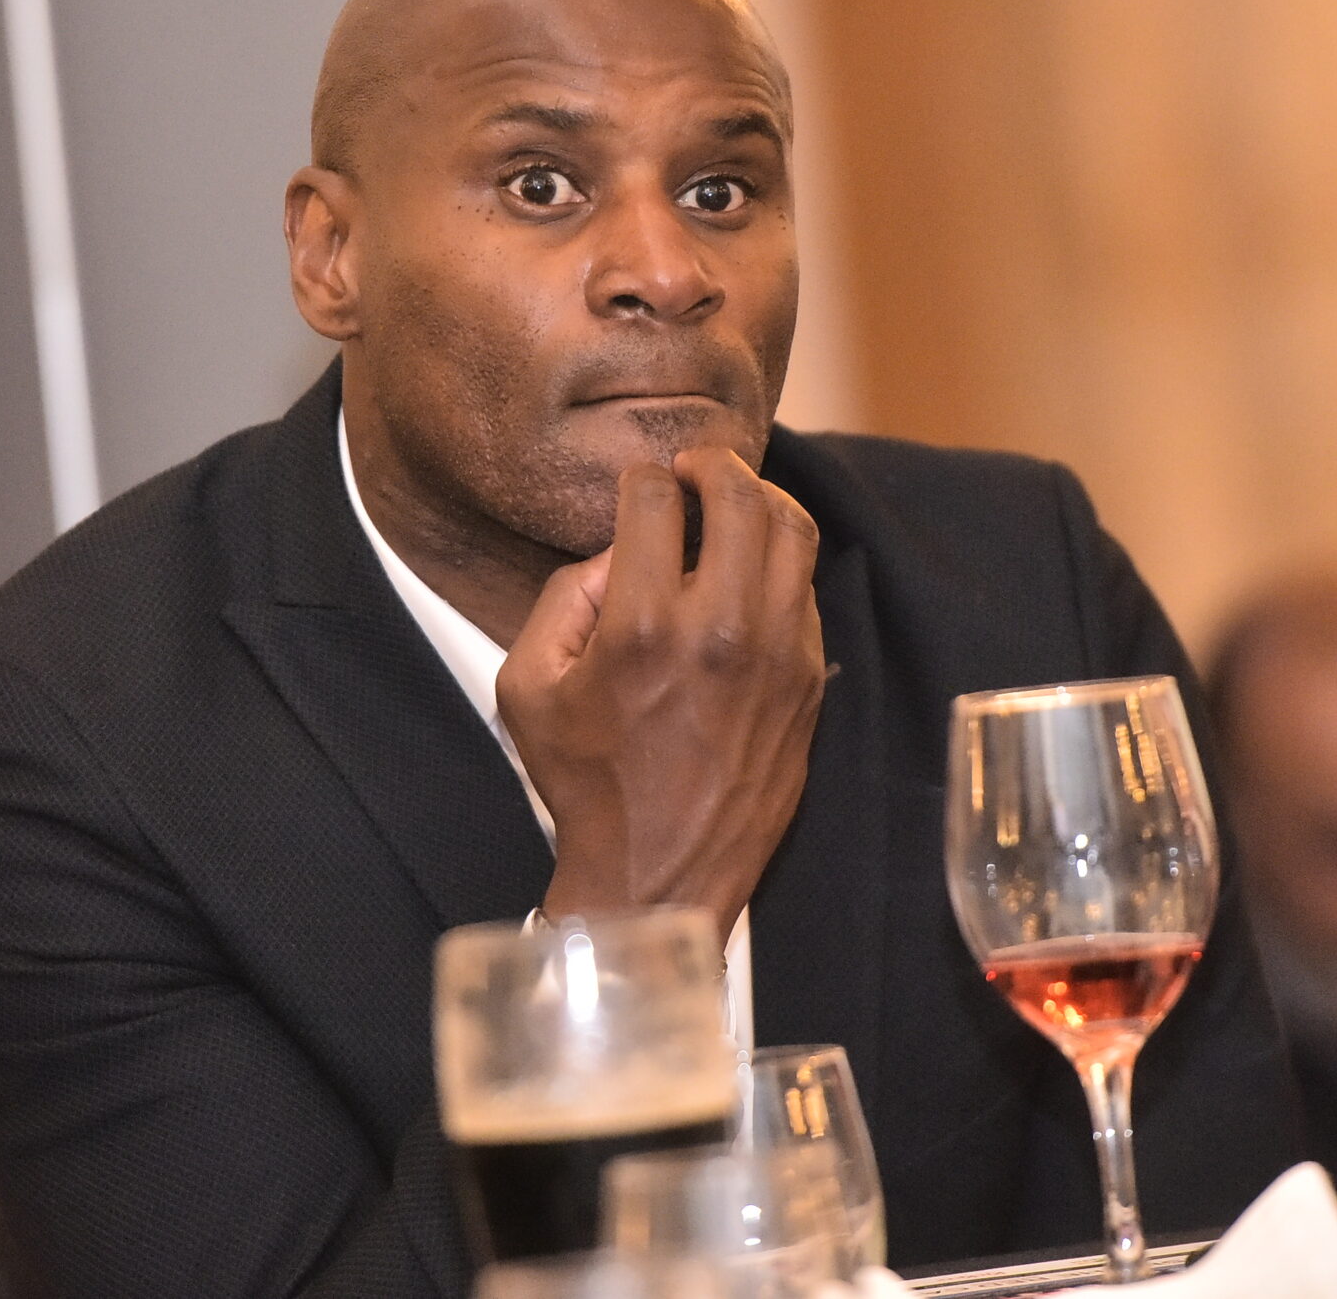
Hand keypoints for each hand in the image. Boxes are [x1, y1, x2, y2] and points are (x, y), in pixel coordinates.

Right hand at [495, 447, 825, 935]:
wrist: (659, 871)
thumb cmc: (585, 780)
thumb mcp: (527, 685)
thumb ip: (564, 598)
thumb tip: (620, 552)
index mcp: (644, 625)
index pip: (656, 498)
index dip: (643, 478)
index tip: (639, 488)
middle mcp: (722, 630)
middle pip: (740, 494)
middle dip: (711, 465)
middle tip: (692, 470)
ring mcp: (778, 654)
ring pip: (793, 531)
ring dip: (760, 500)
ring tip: (732, 503)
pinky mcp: (809, 681)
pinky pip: (805, 590)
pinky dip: (779, 563)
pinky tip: (750, 574)